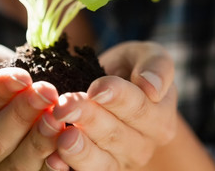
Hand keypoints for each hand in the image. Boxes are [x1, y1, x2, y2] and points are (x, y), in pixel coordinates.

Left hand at [46, 41, 177, 170]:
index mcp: (160, 118)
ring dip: (80, 150)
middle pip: (116, 135)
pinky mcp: (97, 169)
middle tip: (65, 105)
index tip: (95, 89)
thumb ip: (156, 66)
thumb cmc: (131, 68)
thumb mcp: (147, 55)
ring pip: (102, 162)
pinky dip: (68, 168)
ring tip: (62, 137)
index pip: (139, 108)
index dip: (117, 98)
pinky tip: (54, 158)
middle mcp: (143, 146)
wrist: (113, 87)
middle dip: (89, 119)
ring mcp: (120, 162)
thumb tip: (151, 86)